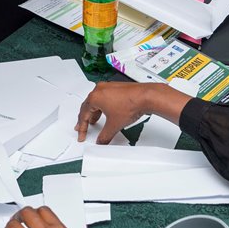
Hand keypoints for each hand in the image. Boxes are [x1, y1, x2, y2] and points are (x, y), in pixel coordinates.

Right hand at [73, 81, 187, 144]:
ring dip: (94, 112)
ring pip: (96, 101)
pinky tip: (107, 113)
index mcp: (95, 97)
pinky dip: (103, 107)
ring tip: (94, 121)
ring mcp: (108, 87)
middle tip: (82, 126)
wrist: (146, 96)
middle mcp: (99, 89)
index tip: (82, 135)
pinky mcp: (116, 87)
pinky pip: (104, 97)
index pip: (83, 114)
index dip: (82, 127)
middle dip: (85, 118)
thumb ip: (105, 136)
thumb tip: (101, 140)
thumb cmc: (131, 104)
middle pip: (88, 106)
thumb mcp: (114, 125)